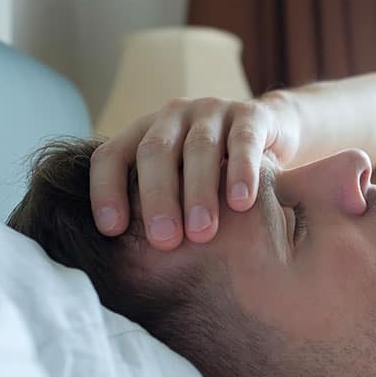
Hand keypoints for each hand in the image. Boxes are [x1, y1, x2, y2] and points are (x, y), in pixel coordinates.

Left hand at [89, 94, 299, 249]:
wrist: (269, 136)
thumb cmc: (214, 174)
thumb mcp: (178, 184)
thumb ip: (152, 207)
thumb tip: (123, 264)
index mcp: (144, 133)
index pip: (111, 156)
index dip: (106, 190)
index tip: (112, 231)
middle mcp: (173, 117)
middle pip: (155, 151)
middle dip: (157, 197)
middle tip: (164, 241)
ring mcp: (212, 112)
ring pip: (199, 148)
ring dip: (198, 191)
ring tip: (202, 232)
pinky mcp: (252, 116)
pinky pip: (244, 142)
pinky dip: (242, 173)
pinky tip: (241, 204)